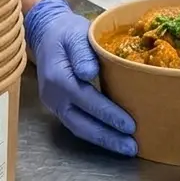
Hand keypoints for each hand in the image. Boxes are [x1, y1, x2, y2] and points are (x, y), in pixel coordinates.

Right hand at [25, 0, 136, 155]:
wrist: (47, 33)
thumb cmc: (67, 32)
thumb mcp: (76, 34)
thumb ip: (82, 53)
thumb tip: (89, 72)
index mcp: (58, 77)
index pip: (87, 101)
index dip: (109, 115)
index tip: (130, 125)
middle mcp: (53, 96)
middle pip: (82, 124)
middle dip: (108, 138)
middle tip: (132, 148)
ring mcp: (53, 104)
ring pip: (79, 129)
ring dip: (103, 141)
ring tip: (126, 148)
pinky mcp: (58, 107)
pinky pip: (77, 124)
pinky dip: (95, 134)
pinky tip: (112, 138)